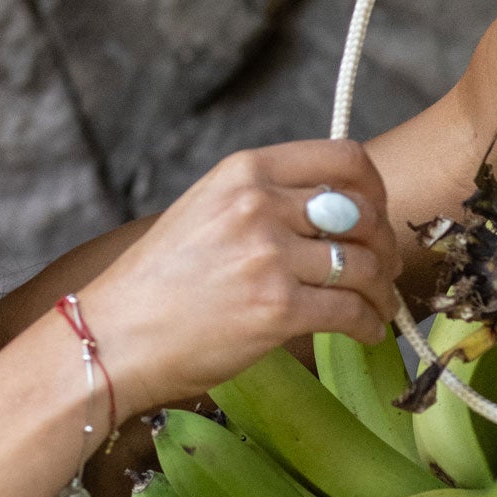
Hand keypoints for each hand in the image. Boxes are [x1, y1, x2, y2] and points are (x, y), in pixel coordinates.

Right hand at [78, 140, 395, 423]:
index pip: (343, 158)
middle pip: (362, 213)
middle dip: (383, 244)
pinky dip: (368, 324)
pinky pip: (350, 311)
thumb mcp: (205, 212)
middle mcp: (260, 206)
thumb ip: (262, 201)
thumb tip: (329, 212)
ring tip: (377, 307)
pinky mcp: (277, 310)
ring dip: (380, 290)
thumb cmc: (155, 286)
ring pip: (363, 265)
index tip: (376, 215)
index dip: (374, 189)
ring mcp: (270, 257)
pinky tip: (364, 332)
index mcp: (244, 172)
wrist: (113, 338)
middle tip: (382, 269)